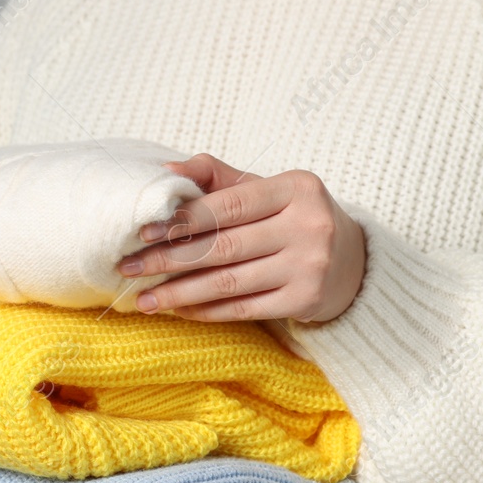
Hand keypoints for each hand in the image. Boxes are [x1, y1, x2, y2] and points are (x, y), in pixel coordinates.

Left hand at [120, 154, 366, 322]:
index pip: (228, 205)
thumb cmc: (293, 219)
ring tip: (144, 298)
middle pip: (223, 246)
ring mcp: (309, 266)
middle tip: (129, 268)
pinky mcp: (305, 300)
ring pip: (229, 282)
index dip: (182, 219)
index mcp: (296, 188)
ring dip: (179, 292)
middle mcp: (308, 226)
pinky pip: (243, 309)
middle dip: (169, 259)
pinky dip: (206, 310)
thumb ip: (217, 177)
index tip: (142, 231)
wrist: (353, 261)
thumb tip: (164, 172)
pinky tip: (177, 309)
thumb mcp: (266, 189)